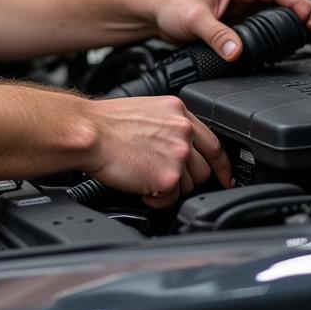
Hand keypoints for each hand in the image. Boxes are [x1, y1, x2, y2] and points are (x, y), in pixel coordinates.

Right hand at [83, 95, 231, 207]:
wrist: (86, 132)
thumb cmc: (103, 123)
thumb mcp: (145, 110)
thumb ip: (169, 125)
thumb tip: (180, 147)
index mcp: (177, 111)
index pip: (213, 142)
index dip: (221, 165)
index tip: (224, 177)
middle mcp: (183, 131)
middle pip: (203, 168)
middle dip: (185, 178)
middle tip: (162, 177)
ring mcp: (178, 153)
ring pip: (189, 185)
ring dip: (168, 187)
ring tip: (143, 177)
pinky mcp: (168, 176)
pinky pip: (172, 199)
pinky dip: (157, 198)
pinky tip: (140, 186)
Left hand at [149, 0, 310, 61]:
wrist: (154, 11)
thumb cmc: (170, 3)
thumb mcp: (194, 19)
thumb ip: (216, 35)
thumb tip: (236, 51)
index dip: (300, 5)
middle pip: (286, 1)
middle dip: (307, 16)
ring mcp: (243, 4)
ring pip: (279, 13)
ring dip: (298, 24)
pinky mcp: (238, 19)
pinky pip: (267, 24)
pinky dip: (283, 32)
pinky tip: (294, 43)